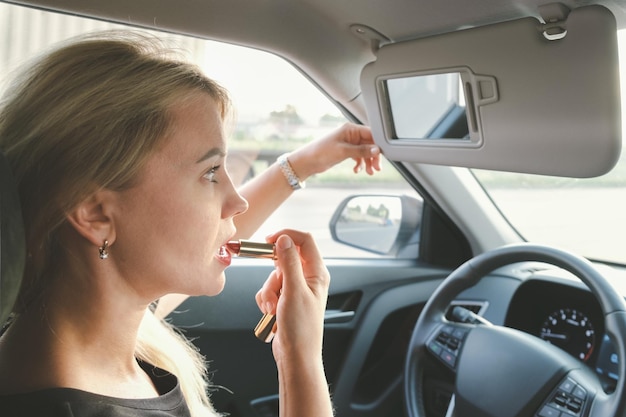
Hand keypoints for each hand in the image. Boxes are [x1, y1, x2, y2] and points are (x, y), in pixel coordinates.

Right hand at [255, 230, 329, 360]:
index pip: (304, 241)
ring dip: (268, 290)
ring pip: (274, 275)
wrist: (296, 356)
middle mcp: (308, 278)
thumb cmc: (301, 328)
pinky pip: (269, 289)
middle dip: (273, 273)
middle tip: (273, 286)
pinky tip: (270, 312)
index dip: (286, 236)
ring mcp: (296, 289)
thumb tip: (284, 239)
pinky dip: (266, 299)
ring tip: (274, 308)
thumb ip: (288, 262)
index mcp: (317, 273)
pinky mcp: (285, 299)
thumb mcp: (293, 290)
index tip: (268, 240)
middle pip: (285, 258)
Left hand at [288, 123, 381, 178]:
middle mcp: (351, 134)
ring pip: (366, 151)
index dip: (378, 144)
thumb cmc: (320, 152)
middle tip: (376, 168)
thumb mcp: (343, 151)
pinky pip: (359, 156)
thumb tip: (376, 150)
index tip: (382, 155)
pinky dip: (360, 164)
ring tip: (369, 172)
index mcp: (350, 129)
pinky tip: (357, 170)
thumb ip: (361, 150)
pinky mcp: (346, 151)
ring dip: (368, 162)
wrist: (307, 162)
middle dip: (374, 156)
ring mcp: (349, 143)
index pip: (371, 133)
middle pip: (370, 144)